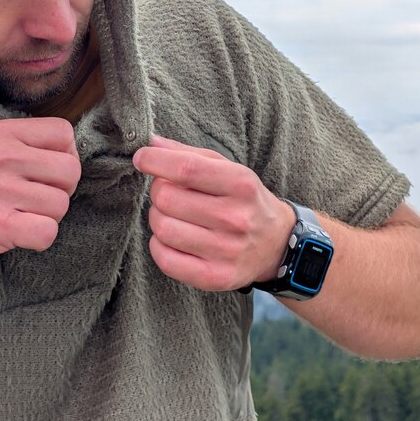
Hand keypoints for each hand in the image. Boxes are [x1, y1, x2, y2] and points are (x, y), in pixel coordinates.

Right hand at [0, 117, 80, 281]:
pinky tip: (15, 237)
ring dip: (45, 219)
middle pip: (71, 171)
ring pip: (61, 205)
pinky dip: (37, 240)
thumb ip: (17, 146)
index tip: (46, 176)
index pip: (63, 133)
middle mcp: (0, 156)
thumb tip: (65, 154)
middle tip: (34, 204)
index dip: (65, 157)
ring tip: (17, 219)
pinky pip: (47, 232)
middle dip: (61, 192)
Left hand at [132, 135, 294, 290]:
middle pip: (166, 198)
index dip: (155, 161)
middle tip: (167, 192)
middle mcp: (236, 218)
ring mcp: (226, 251)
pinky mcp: (215, 277)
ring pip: (162, 228)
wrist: (278, 244)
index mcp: (240, 184)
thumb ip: (190, 154)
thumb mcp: (228, 169)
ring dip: (157, 217)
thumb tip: (151, 143)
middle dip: (158, 191)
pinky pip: (165, 259)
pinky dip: (158, 245)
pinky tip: (171, 238)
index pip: (186, 169)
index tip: (141, 158)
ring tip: (172, 215)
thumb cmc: (244, 200)